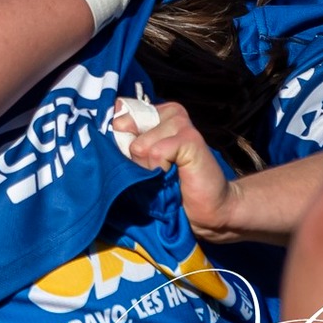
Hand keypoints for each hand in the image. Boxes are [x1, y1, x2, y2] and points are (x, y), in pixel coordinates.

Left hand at [113, 99, 240, 242]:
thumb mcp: (139, 163)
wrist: (208, 209)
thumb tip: (114, 126)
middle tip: (155, 171)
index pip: (119, 114)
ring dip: (148, 169)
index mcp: (154, 114)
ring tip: (166, 175)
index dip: (118, 141)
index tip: (136, 159)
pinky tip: (175, 175)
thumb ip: (124, 142)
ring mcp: (180, 123)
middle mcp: (168, 113)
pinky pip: (156, 153)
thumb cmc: (169, 187)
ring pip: (139, 145)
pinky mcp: (190, 137)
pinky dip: (160, 171)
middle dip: (133, 159)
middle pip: (124, 130)